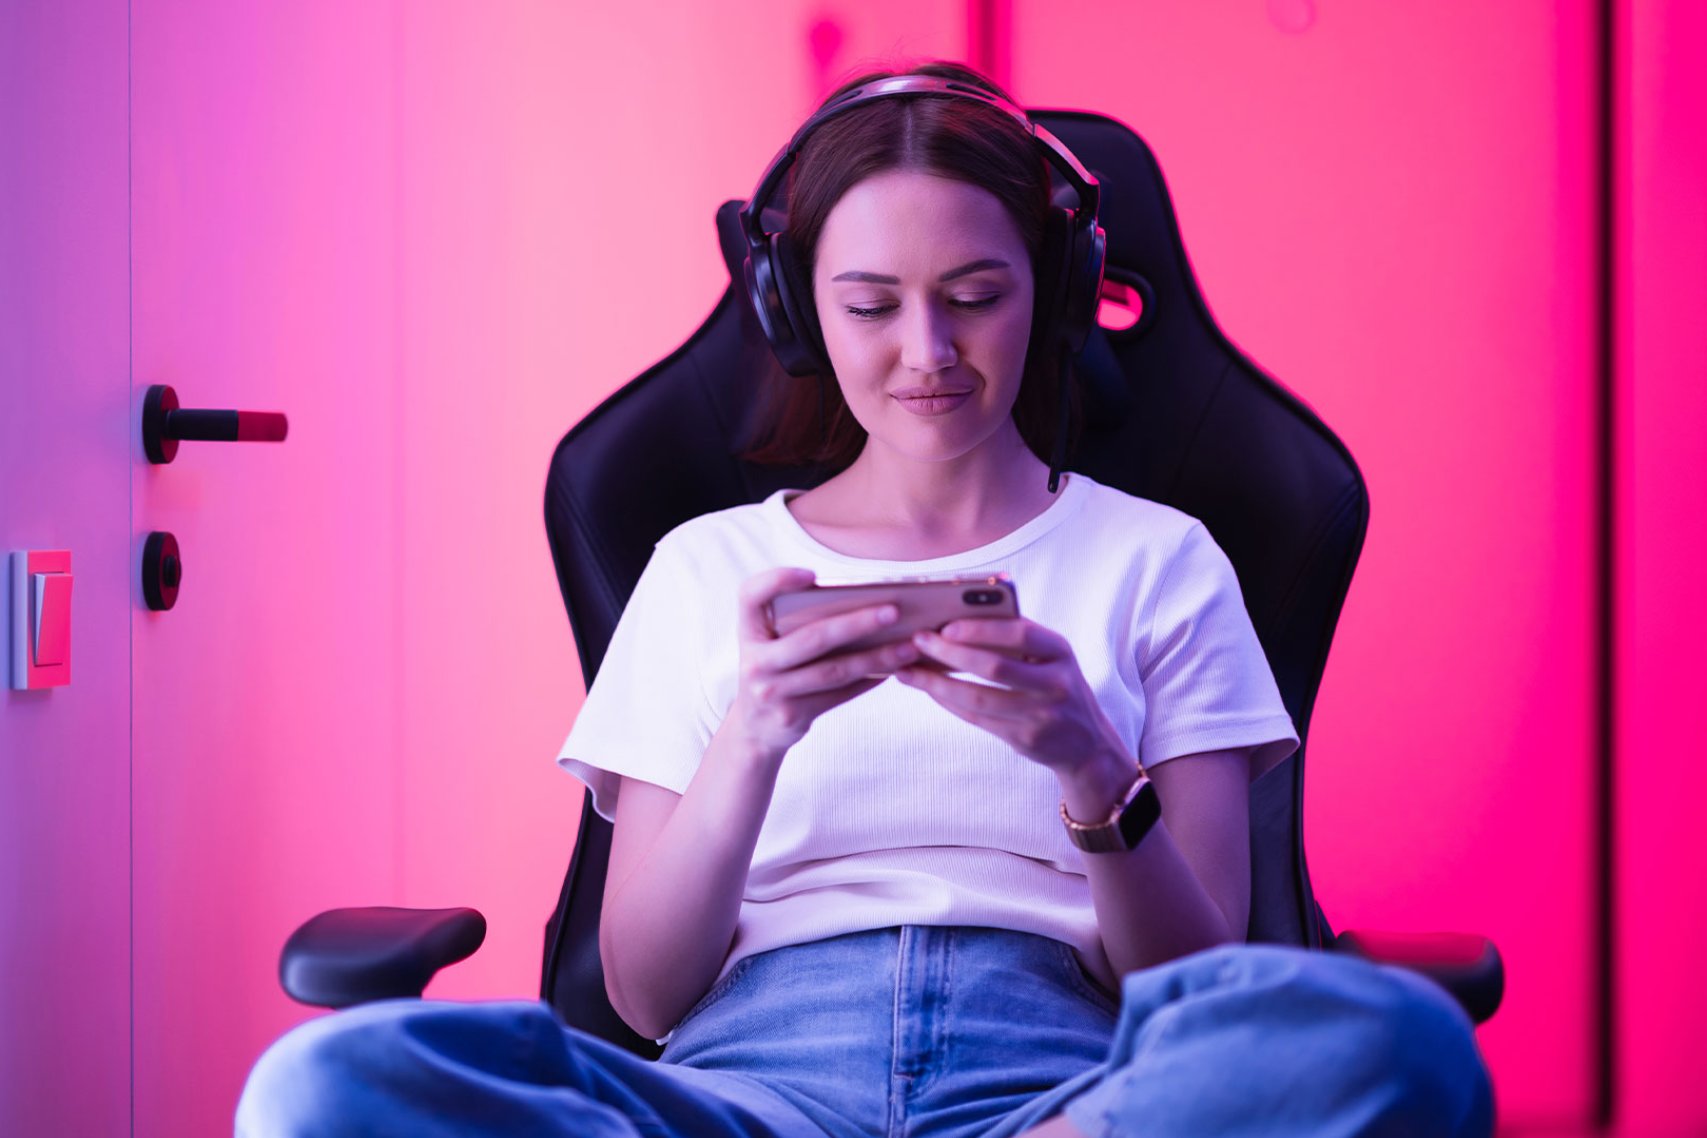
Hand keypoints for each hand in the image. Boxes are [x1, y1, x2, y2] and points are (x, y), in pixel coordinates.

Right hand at [723, 568, 922, 766]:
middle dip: (857, 623)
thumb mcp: (769, 643)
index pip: (751, 595)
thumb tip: (860, 602)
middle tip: (893, 612)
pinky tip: (894, 668)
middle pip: (813, 638)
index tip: (812, 575)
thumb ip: (794, 622)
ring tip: (908, 647)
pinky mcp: (791, 715)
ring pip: (834, 671)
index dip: (777, 581)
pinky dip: (868, 680)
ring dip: (876, 658)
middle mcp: (755, 661)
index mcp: (748, 631)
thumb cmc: (773, 670)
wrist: (754, 729)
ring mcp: (771, 691)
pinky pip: (838, 694)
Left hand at [897, 618, 1132, 788]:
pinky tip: (928, 688)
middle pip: (995, 667)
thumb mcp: (1051, 657)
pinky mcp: (1024, 739)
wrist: (1086, 743)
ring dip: (937, 683)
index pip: (1020, 634)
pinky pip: (976, 718)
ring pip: (978, 698)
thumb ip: (1016, 637)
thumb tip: (958, 614)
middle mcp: (1055, 684)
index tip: (946, 624)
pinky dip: (948, 702)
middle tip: (918, 641)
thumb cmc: (1055, 684)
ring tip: (908, 669)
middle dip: (950, 653)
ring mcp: (1041, 715)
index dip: (982, 630)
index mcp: (1060, 651)